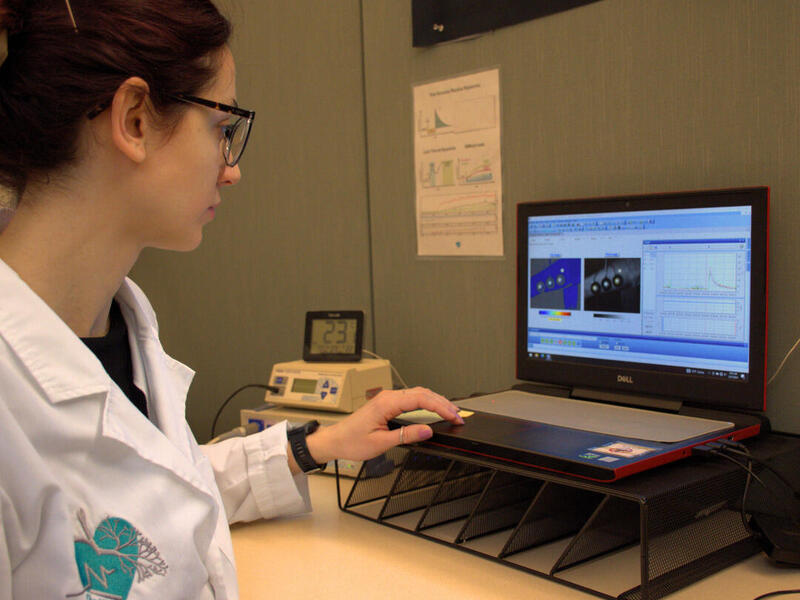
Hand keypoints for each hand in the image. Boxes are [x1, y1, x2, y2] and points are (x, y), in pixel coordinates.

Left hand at [305, 387, 462, 464]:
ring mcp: (387, 398)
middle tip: (458, 416)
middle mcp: (388, 396)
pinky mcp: (387, 403)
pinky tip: (433, 410)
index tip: (454, 416)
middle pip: (422, 393)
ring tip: (451, 412)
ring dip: (436, 402)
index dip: (441, 407)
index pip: (421, 399)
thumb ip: (406, 435)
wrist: (335, 440)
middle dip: (443, 403)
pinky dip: (426, 403)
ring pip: (418, 394)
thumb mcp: (381, 443)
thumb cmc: (352, 441)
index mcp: (386, 402)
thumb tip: (427, 430)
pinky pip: (411, 398)